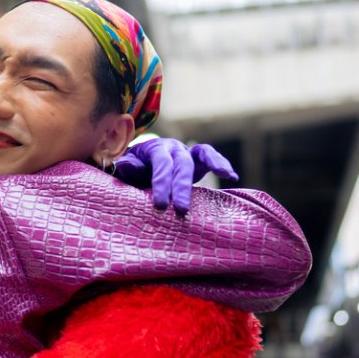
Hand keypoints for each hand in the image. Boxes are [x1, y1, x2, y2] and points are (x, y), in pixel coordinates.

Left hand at [112, 138, 237, 212]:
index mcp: (154, 149)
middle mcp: (173, 148)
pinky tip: (233, 176)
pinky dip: (222, 164)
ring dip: (214, 163)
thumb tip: (125, 166)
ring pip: (202, 153)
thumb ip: (128, 167)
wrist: (141, 163)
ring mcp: (187, 153)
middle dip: (182, 186)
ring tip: (227, 174)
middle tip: (182, 209)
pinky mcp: (198, 161)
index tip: (161, 205)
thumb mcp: (128, 169)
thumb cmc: (134, 170)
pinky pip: (211, 158)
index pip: (161, 164)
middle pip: (181, 164)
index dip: (162, 183)